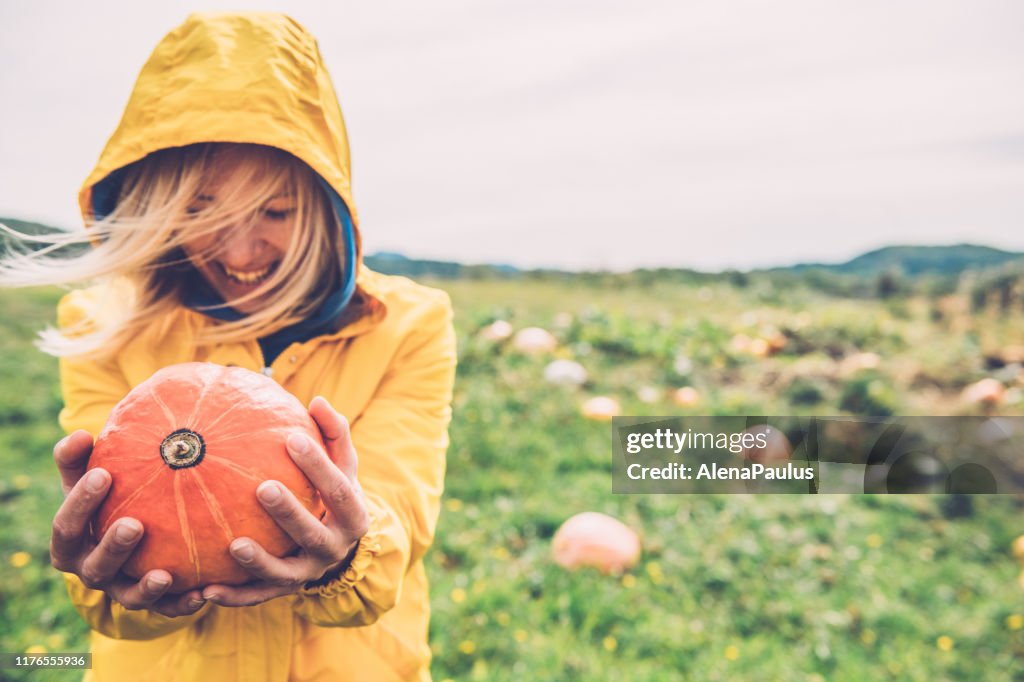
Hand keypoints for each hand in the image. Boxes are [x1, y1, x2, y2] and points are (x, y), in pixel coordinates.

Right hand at [50, 430, 206, 616]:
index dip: (81, 503)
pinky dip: (182, 604)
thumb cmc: (108, 497)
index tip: (103, 473)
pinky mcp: (151, 603)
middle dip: (113, 547)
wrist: (130, 534)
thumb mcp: (90, 478)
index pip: (68, 526)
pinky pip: (167, 608)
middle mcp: (91, 569)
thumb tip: (77, 433)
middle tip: (134, 524)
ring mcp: (121, 589)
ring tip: (166, 574)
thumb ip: (79, 457)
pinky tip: (203, 594)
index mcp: (71, 542)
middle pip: (95, 565)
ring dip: (146, 587)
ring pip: (129, 595)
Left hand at [202, 396, 369, 606]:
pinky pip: (257, 596)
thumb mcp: (343, 467)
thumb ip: (333, 435)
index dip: (318, 465)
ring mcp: (309, 573)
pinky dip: (233, 596)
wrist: (339, 548)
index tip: (291, 438)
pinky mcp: (284, 591)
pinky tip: (205, 590)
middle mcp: (333, 547)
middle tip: (261, 487)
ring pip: (285, 572)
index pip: (339, 488)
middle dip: (289, 512)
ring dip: (260, 560)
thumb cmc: (331, 495)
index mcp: (353, 514)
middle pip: (313, 532)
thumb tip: (318, 400)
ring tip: (234, 544)